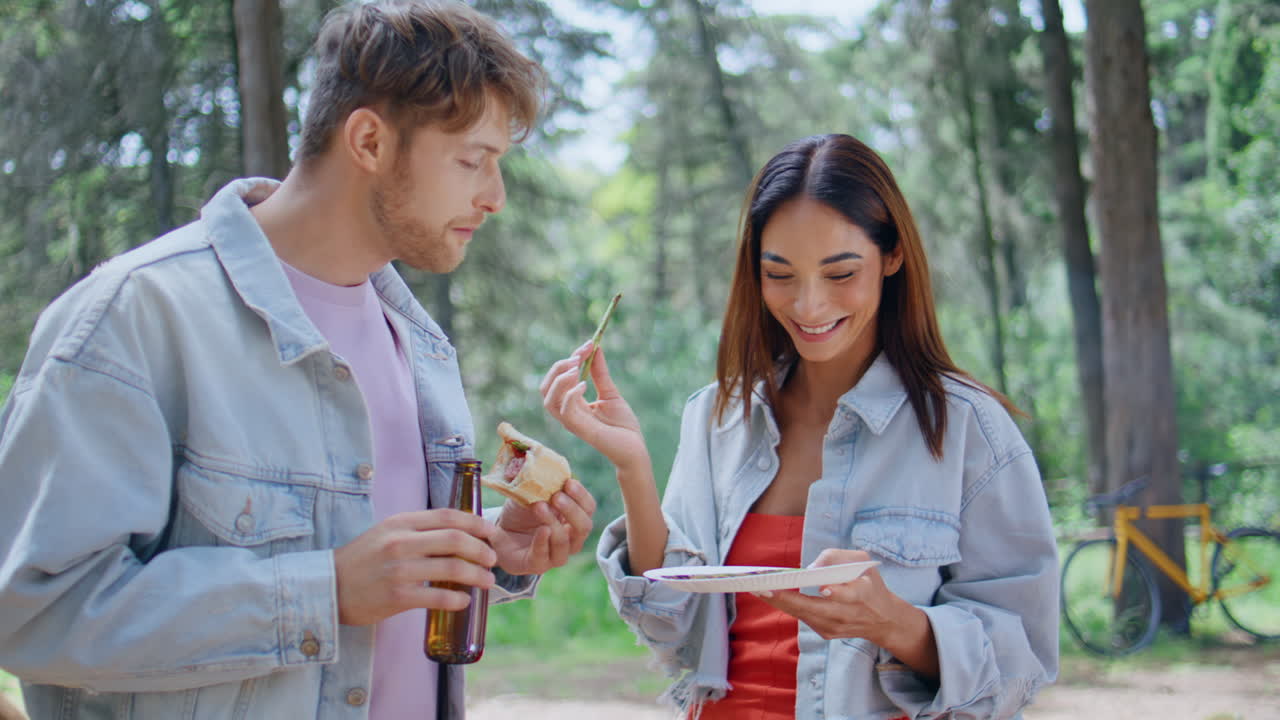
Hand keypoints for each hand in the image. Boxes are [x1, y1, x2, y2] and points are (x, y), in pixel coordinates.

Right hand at [333, 509, 497, 625]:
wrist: (328, 586)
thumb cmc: (363, 559)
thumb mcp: (387, 533)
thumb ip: (418, 530)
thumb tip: (458, 534)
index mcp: (401, 523)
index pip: (448, 516)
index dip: (476, 523)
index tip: (491, 533)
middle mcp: (401, 542)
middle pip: (455, 540)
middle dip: (482, 549)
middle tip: (493, 559)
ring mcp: (399, 570)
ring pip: (451, 568)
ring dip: (477, 575)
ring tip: (488, 581)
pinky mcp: (396, 597)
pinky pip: (436, 597)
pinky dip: (456, 599)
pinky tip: (464, 601)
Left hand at [490, 478, 596, 574]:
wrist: (497, 531)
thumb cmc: (521, 511)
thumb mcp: (532, 492)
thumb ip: (544, 483)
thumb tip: (548, 466)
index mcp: (574, 518)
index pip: (589, 508)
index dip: (581, 496)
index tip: (568, 482)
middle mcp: (571, 538)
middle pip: (584, 527)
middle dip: (572, 510)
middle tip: (557, 496)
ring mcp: (556, 554)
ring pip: (566, 542)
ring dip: (554, 523)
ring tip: (539, 506)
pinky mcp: (539, 565)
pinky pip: (546, 556)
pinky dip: (543, 542)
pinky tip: (540, 529)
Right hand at [540, 341, 648, 470]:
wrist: (635, 449)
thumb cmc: (623, 426)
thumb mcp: (610, 392)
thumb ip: (599, 373)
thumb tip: (596, 348)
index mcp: (571, 405)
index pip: (558, 379)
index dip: (569, 360)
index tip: (589, 345)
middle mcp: (567, 413)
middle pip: (545, 389)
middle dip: (558, 368)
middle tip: (578, 356)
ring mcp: (572, 422)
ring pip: (548, 400)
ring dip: (560, 380)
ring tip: (576, 368)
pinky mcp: (580, 430)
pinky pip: (564, 411)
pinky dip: (570, 395)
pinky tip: (584, 385)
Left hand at [751, 549, 908, 644]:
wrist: (882, 620)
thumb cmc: (869, 583)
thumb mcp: (863, 562)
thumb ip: (838, 557)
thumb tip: (812, 567)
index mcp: (863, 595)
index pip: (849, 597)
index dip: (836, 593)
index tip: (822, 589)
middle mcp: (848, 615)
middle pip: (814, 610)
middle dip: (786, 599)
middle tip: (762, 588)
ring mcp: (835, 627)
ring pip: (802, 614)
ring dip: (779, 602)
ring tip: (756, 589)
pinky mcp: (826, 633)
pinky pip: (802, 617)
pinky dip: (786, 605)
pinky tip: (770, 595)